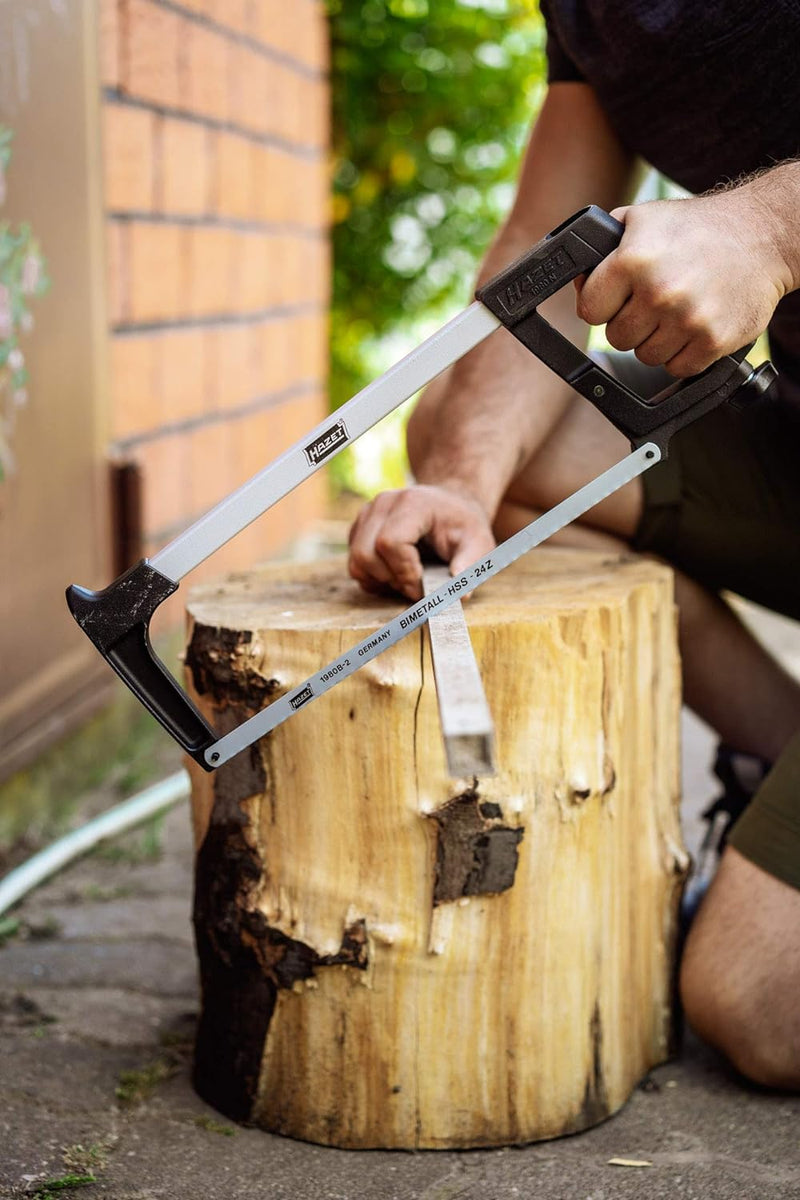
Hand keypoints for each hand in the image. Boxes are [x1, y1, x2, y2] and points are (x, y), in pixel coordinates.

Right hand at [348, 485, 495, 600]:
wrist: (450, 505)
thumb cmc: (463, 526)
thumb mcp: (478, 542)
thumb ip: (471, 565)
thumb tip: (460, 594)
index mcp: (412, 503)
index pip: (389, 542)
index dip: (403, 571)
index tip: (421, 585)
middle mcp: (383, 503)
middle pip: (366, 553)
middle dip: (391, 579)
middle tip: (414, 587)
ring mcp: (367, 513)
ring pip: (356, 561)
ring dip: (380, 580)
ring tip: (406, 579)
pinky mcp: (360, 527)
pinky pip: (354, 562)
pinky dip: (372, 577)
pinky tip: (395, 574)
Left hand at [575, 192, 790, 376]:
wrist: (762, 235)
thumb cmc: (698, 227)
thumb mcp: (642, 219)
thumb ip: (602, 250)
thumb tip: (577, 282)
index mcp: (633, 260)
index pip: (590, 311)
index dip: (602, 305)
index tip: (617, 298)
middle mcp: (659, 292)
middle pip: (617, 338)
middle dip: (630, 323)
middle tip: (653, 302)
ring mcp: (688, 320)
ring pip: (646, 356)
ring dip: (657, 340)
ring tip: (675, 311)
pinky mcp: (713, 341)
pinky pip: (677, 369)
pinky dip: (683, 354)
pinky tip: (693, 326)